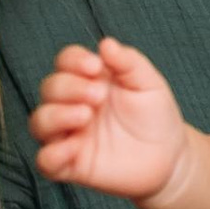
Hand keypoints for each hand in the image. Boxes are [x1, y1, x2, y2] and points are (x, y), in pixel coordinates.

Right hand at [30, 34, 188, 200]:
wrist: (169, 156)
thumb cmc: (155, 114)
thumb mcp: (148, 82)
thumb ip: (128, 61)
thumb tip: (106, 43)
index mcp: (88, 80)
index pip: (65, 61)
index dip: (73, 60)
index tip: (96, 66)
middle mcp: (72, 104)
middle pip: (50, 88)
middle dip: (70, 88)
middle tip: (99, 96)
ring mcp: (69, 135)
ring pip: (40, 122)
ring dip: (56, 116)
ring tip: (85, 116)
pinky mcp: (71, 165)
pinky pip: (46, 161)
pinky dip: (51, 154)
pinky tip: (73, 148)